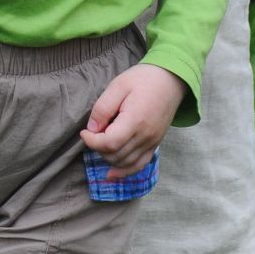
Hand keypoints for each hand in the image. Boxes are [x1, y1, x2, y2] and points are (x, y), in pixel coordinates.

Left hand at [81, 63, 186, 180]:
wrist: (170, 80)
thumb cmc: (143, 79)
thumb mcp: (118, 86)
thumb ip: (103, 108)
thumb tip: (92, 129)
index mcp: (135, 120)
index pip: (110, 143)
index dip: (92, 141)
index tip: (84, 132)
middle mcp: (146, 136)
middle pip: (116, 155)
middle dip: (98, 147)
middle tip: (93, 132)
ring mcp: (152, 142)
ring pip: (125, 163)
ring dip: (108, 158)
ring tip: (101, 142)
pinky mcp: (155, 144)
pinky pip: (140, 165)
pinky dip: (125, 171)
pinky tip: (112, 174)